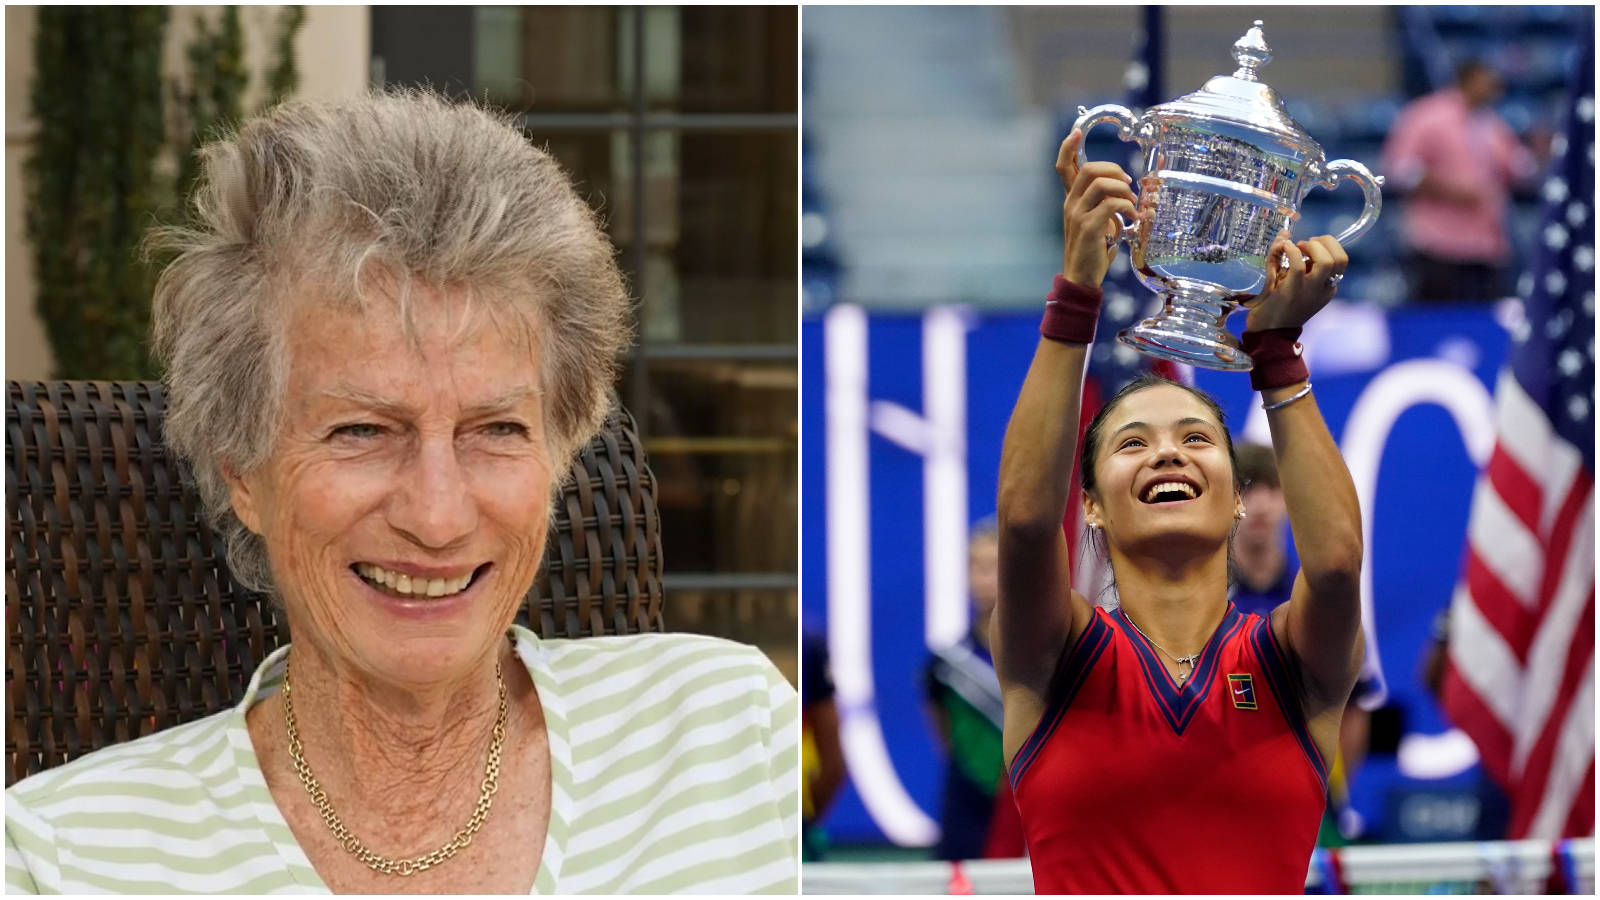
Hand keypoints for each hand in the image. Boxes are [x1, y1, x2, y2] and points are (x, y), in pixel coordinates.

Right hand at [1056, 130, 1138, 287]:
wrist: (1081, 277)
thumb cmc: (1093, 249)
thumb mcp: (1099, 221)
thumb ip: (1108, 204)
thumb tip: (1132, 191)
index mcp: (1071, 200)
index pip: (1062, 166)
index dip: (1068, 147)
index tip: (1077, 131)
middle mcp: (1071, 203)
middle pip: (1090, 169)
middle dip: (1115, 170)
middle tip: (1128, 184)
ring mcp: (1077, 215)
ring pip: (1101, 184)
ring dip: (1124, 190)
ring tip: (1133, 203)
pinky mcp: (1088, 227)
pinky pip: (1111, 205)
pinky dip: (1127, 207)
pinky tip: (1133, 217)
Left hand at [1244, 232, 1348, 331]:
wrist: (1268, 334)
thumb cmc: (1278, 307)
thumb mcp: (1294, 284)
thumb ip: (1294, 262)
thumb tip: (1284, 234)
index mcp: (1328, 288)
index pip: (1342, 260)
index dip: (1329, 245)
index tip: (1310, 244)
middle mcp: (1324, 289)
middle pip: (1341, 258)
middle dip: (1325, 242)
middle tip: (1305, 244)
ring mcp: (1310, 291)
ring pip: (1327, 261)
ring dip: (1313, 247)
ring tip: (1297, 247)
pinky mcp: (1292, 291)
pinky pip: (1298, 265)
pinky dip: (1292, 251)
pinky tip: (1284, 248)